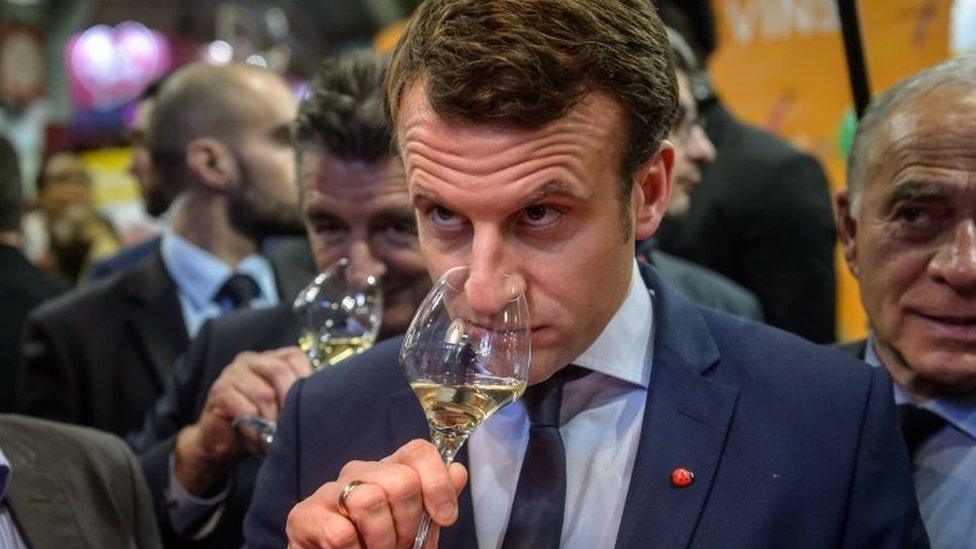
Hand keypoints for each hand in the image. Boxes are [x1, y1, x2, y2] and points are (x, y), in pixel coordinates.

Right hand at [174, 347, 310, 494]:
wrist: (222, 443)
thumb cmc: (258, 422)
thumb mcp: (282, 405)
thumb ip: (297, 395)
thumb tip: (328, 399)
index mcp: (270, 358)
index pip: (294, 357)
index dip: (305, 380)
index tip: (310, 406)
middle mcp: (250, 360)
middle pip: (279, 370)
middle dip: (290, 401)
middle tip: (293, 425)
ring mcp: (232, 373)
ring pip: (264, 394)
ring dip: (272, 421)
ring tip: (275, 439)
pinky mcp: (219, 392)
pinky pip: (245, 409)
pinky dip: (255, 428)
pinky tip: (258, 440)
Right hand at [286, 439, 467, 548]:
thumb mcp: (417, 531)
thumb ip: (436, 502)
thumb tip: (458, 470)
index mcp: (390, 471)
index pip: (418, 451)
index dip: (437, 482)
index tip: (445, 517)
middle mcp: (359, 472)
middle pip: (401, 480)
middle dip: (408, 522)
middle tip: (400, 544)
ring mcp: (328, 491)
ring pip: (369, 500)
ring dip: (380, 540)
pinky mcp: (303, 515)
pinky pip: (340, 532)